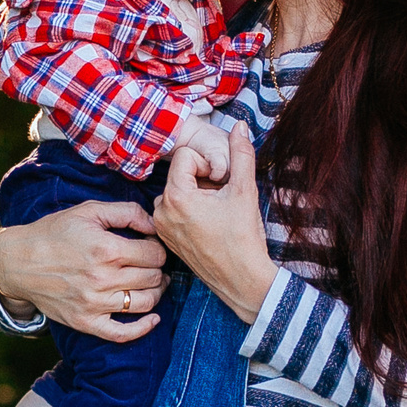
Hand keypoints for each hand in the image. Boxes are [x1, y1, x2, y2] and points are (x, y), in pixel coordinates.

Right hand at [0, 199, 168, 341]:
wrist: (18, 262)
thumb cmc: (54, 233)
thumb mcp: (89, 210)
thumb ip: (127, 212)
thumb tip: (154, 226)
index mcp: (106, 249)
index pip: (154, 254)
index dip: (158, 248)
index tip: (150, 246)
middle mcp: (102, 279)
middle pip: (153, 278)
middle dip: (158, 269)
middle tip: (152, 264)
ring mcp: (94, 304)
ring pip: (145, 304)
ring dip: (156, 293)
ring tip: (154, 284)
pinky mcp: (85, 322)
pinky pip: (122, 334)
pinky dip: (143, 328)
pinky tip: (153, 320)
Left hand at [154, 122, 276, 321]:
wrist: (242, 280)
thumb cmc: (244, 237)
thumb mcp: (245, 190)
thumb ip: (242, 154)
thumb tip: (240, 126)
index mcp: (176, 197)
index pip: (186, 156)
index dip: (208, 164)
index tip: (222, 183)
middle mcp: (161, 211)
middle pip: (180, 173)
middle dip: (202, 180)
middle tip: (222, 199)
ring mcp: (162, 227)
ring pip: (178, 191)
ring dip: (196, 195)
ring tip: (216, 213)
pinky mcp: (167, 238)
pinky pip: (174, 210)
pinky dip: (190, 210)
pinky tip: (209, 224)